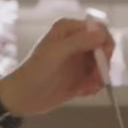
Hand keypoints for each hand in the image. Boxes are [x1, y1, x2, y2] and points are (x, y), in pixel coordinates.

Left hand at [0, 18, 114, 117]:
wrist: (22, 97)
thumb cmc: (35, 71)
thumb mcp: (57, 52)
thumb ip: (80, 41)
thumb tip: (102, 34)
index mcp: (69, 30)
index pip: (99, 29)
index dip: (104, 43)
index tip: (103, 58)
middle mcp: (76, 42)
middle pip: (104, 48)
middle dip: (103, 64)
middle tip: (97, 77)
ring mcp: (78, 60)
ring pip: (102, 65)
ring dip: (99, 77)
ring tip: (88, 88)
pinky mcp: (80, 77)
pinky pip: (96, 80)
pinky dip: (94, 87)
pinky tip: (82, 92)